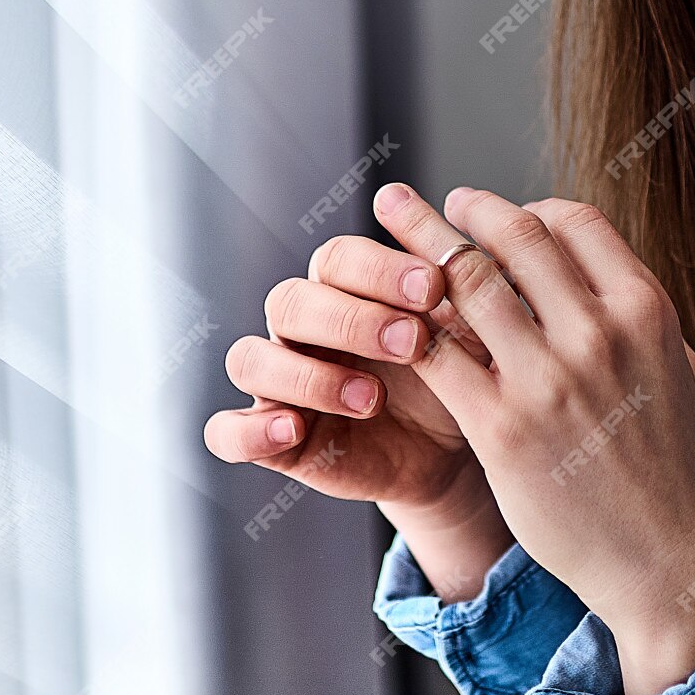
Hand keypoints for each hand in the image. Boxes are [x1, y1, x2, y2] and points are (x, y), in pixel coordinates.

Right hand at [202, 233, 512, 597]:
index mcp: (344, 287)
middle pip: (290, 301)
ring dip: (306, 375)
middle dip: (351, 319)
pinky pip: (227, 431)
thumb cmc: (455, 374)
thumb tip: (466, 244)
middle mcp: (301, 326)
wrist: (452, 450)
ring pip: (251, 359)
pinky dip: (249, 430)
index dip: (378, 268)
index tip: (432, 286)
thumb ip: (462, 291)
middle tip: (412, 341)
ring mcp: (279, 381)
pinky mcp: (271, 438)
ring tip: (370, 397)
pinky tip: (293, 429)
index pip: (337, 257)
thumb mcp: (467, 334)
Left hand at [372, 180, 694, 694]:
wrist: (661, 555)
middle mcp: (599, 334)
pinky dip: (409, 327)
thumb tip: (598, 267)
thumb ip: (640, 313)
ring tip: (397, 235)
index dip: (531, 208)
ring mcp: (548, 379)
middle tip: (442, 203)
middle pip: (517, 237)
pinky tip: (390, 319)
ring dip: (424, 249)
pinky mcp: (501, 427)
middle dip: (469, 210)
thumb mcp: (678, 369)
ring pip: (468, 282)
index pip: (575, 221)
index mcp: (646, 311)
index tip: (504, 215)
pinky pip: (438, 354)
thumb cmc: (670, 464)